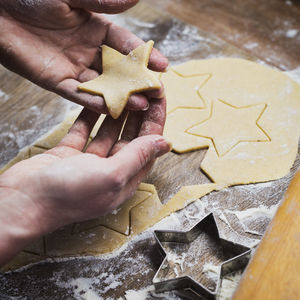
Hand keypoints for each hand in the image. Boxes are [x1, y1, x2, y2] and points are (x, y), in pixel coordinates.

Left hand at [0, 0, 167, 112]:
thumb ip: (102, 1)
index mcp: (95, 28)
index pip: (126, 44)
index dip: (144, 54)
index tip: (163, 65)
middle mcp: (88, 50)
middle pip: (118, 69)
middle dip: (137, 80)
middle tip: (157, 91)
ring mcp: (74, 67)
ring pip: (102, 85)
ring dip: (120, 95)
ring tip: (141, 105)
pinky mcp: (56, 81)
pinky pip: (78, 94)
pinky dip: (93, 101)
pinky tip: (110, 108)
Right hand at [0, 95, 169, 264]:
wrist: (23, 201)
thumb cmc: (67, 195)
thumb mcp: (110, 175)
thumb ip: (137, 157)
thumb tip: (165, 143)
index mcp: (125, 180)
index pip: (148, 146)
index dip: (156, 121)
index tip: (160, 97)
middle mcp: (110, 171)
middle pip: (131, 137)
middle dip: (139, 113)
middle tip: (144, 88)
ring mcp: (89, 161)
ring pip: (109, 132)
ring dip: (118, 113)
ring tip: (125, 90)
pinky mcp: (70, 153)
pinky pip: (85, 130)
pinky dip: (91, 117)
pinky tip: (98, 101)